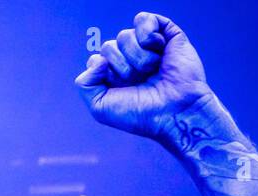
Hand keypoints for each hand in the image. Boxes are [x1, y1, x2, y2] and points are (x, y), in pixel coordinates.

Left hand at [75, 12, 211, 142]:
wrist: (173, 112)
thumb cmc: (140, 114)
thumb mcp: (100, 107)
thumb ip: (84, 84)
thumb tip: (97, 58)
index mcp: (114, 75)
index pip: (96, 60)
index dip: (107, 74)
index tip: (122, 90)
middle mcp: (130, 59)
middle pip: (108, 47)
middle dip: (122, 67)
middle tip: (140, 82)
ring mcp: (147, 46)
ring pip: (124, 36)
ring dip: (138, 58)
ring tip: (153, 71)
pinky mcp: (166, 34)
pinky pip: (143, 19)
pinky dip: (147, 34)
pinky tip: (158, 50)